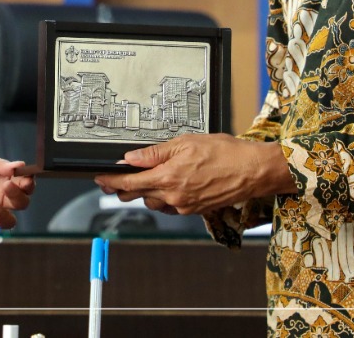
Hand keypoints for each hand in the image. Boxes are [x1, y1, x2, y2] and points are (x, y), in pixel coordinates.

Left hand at [93, 134, 294, 215]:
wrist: (252, 171)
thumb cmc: (225, 153)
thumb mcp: (185, 142)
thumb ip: (155, 153)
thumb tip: (131, 158)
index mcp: (168, 178)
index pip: (129, 183)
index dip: (111, 182)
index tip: (100, 179)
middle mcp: (173, 196)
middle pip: (138, 195)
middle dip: (124, 188)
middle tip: (115, 181)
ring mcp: (184, 206)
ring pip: (154, 202)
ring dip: (145, 192)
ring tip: (145, 179)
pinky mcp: (195, 210)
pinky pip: (171, 206)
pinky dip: (164, 197)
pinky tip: (168, 187)